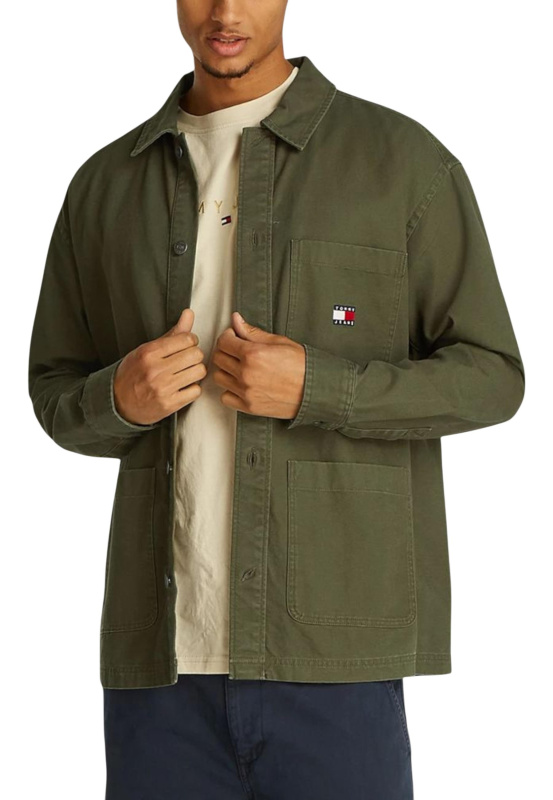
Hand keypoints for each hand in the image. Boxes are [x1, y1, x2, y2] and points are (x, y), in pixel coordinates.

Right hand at [113, 308, 206, 424]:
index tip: (186, 346)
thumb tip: (189, 313)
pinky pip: (196, 391)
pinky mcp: (169, 404)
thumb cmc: (133, 373)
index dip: (191, 341)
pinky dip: (193, 389)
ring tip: (187, 373)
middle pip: (196, 355)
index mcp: (149, 352)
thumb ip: (172, 333)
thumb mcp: (147, 350)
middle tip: (188, 360)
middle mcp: (155, 370)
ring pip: (199, 372)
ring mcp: (162, 388)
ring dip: (196, 372)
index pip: (186, 339)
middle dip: (195, 356)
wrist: (118, 402)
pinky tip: (183, 387)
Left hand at [210, 311, 305, 419]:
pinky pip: (225, 397)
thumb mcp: (279, 342)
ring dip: (226, 370)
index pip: (223, 341)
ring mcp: (246, 392)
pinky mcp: (249, 407)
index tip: (234, 337)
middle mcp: (246, 373)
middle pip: (218, 358)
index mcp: (253, 354)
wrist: (315, 391)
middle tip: (236, 351)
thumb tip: (236, 320)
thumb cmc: (302, 366)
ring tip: (239, 368)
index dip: (227, 336)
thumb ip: (253, 332)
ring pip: (219, 377)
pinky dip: (230, 390)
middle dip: (225, 351)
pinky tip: (241, 384)